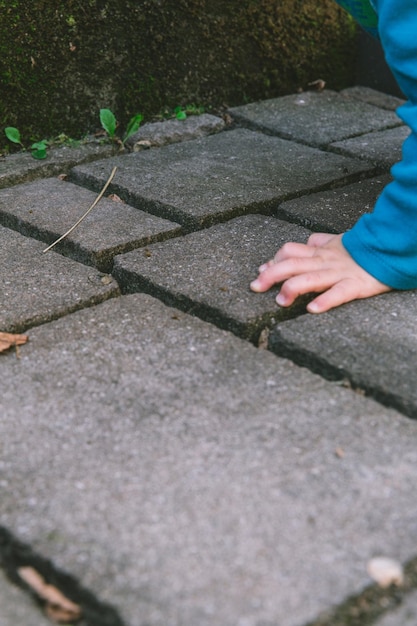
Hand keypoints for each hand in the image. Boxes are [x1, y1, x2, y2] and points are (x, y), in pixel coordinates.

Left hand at [250, 233, 390, 312]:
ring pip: (310, 278)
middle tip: (255, 287)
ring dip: (291, 289)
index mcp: (319, 252)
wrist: (391, 248)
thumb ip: (317, 243)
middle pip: (291, 264)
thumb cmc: (361, 250)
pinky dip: (325, 300)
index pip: (289, 252)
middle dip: (270, 275)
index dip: (273, 260)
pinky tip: (312, 310)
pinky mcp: (356, 285)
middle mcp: (325, 262)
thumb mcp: (336, 242)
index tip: (260, 271)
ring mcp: (339, 273)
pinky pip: (339, 293)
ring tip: (280, 301)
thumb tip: (299, 245)